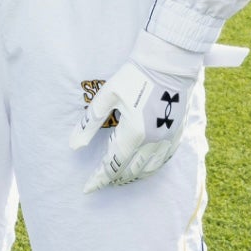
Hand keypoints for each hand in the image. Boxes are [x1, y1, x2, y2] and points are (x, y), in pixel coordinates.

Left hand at [69, 34, 202, 192]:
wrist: (169, 63)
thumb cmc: (134, 76)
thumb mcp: (107, 96)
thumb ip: (89, 122)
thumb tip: (73, 145)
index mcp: (134, 132)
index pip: (112, 165)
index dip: (99, 179)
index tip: (88, 188)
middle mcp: (153, 141)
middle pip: (130, 171)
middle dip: (114, 179)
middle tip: (102, 181)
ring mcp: (167, 139)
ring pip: (148, 170)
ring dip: (132, 176)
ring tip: (119, 177)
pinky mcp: (177, 134)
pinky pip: (163, 161)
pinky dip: (150, 169)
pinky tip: (142, 167)